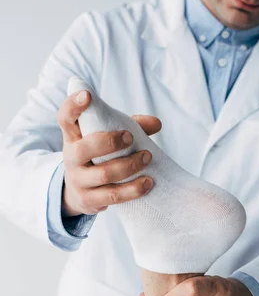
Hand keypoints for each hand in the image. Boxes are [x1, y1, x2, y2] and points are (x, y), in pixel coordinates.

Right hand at [58, 89, 161, 216]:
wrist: (79, 193)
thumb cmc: (98, 158)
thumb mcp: (107, 139)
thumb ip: (130, 127)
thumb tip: (157, 123)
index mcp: (73, 137)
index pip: (65, 118)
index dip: (73, 106)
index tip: (87, 95)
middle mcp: (70, 158)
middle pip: (84, 149)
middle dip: (110, 142)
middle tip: (130, 137)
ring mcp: (78, 181)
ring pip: (104, 174)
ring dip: (129, 166)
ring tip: (147, 157)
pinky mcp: (89, 200)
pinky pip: (113, 195)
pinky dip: (133, 189)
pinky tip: (148, 183)